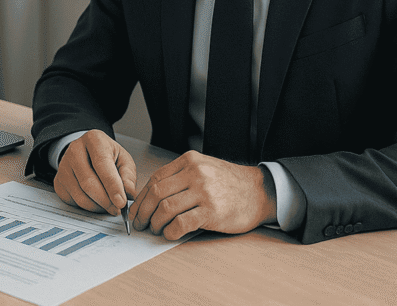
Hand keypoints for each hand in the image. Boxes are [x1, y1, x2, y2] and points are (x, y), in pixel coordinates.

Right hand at [53, 130, 136, 215]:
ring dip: (97, 206)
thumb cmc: (108, 156)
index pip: (102, 165)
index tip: (121, 202)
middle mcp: (75, 150)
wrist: (88, 153)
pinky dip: (87, 207)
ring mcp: (63, 166)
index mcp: (94, 140)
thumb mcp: (123, 160)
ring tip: (109, 206)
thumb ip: (128, 176)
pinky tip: (97, 203)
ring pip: (80, 195)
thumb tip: (128, 194)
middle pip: (88, 182)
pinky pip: (73, 201)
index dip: (112, 186)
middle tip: (117, 209)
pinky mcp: (58, 182)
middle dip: (105, 200)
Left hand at [129, 151, 275, 240]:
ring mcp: (204, 191)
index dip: (142, 197)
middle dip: (143, 212)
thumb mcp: (204, 168)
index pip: (155, 178)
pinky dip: (170, 231)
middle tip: (140, 224)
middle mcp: (195, 173)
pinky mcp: (212, 211)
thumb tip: (152, 196)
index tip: (137, 210)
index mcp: (190, 161)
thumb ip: (180, 177)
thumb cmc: (230, 183)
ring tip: (156, 229)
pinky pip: (181, 223)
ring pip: (166, 208)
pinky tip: (170, 234)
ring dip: (155, 223)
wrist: (259, 191)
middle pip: (157, 193)